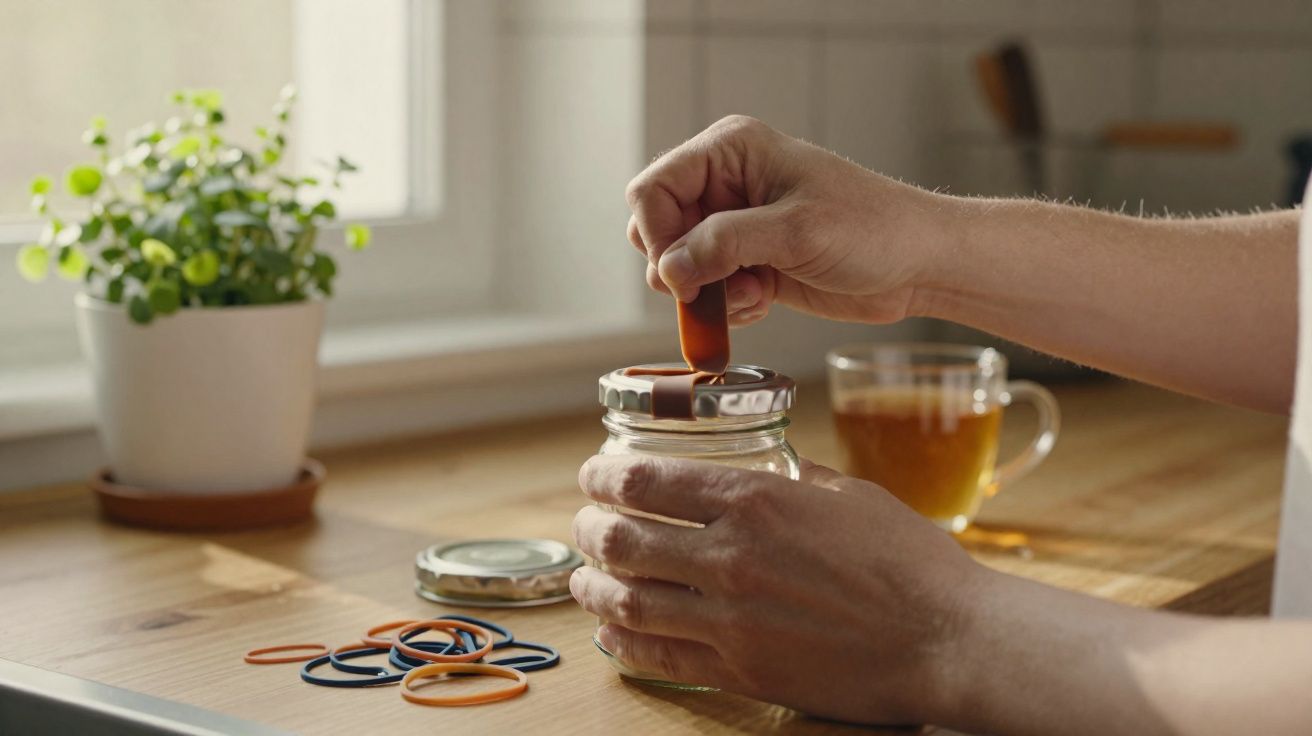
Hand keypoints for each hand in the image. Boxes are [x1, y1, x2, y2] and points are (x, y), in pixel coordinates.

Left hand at [569, 454, 989, 725]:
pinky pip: (659, 655)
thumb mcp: (850, 493)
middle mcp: (730, 556)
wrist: (946, 640)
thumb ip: (796, 477)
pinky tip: (613, 634)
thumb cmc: (909, 562)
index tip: (594, 474)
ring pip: (627, 601)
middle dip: (587, 528)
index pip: (648, 481)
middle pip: (622, 539)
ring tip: (582, 578)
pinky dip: (623, 643)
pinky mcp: (741, 669)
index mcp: (755, 500)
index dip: (605, 475)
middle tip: (582, 524)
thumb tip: (772, 466)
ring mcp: (731, 618)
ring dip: (592, 587)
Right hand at [625, 115, 956, 325]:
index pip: (653, 190)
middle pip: (657, 229)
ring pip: (678, 266)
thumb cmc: (872, 229)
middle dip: (680, 268)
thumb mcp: (795, 232)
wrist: (918, 264)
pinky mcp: (749, 261)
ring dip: (708, 292)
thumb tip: (668, 270)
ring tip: (754, 293)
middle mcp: (725, 183)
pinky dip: (727, 305)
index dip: (656, 236)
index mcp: (731, 151)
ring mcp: (736, 224)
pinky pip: (708, 289)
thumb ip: (724, 245)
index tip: (681, 276)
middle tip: (715, 289)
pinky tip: (765, 302)